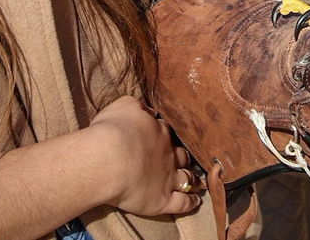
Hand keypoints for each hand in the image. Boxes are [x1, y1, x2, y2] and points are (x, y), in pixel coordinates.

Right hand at [90, 96, 200, 217]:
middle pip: (182, 156)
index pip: (165, 132)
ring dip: (195, 180)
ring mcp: (168, 178)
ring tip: (201, 183)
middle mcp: (168, 155)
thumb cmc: (112, 130)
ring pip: (187, 179)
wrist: (109, 159)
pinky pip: (183, 202)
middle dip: (186, 158)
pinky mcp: (164, 200)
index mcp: (158, 132)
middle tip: (190, 161)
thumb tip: (150, 113)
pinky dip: (191, 202)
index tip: (165, 137)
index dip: (165, 135)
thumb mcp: (124, 106)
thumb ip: (139, 108)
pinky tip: (196, 201)